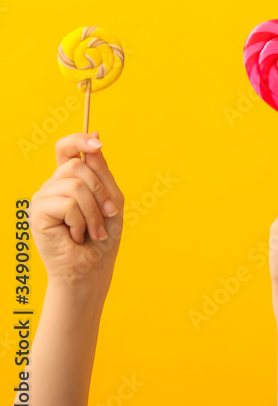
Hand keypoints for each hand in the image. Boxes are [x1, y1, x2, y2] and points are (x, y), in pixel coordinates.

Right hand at [30, 133, 124, 298]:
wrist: (92, 268)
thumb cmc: (103, 236)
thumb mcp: (111, 199)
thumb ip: (102, 172)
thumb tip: (94, 137)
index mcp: (69, 180)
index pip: (66, 148)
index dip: (79, 139)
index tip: (98, 141)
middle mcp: (52, 185)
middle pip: (77, 165)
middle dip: (101, 191)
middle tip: (107, 214)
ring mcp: (43, 198)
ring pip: (75, 185)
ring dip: (93, 211)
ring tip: (93, 230)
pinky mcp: (37, 213)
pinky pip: (68, 203)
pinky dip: (80, 220)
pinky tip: (76, 234)